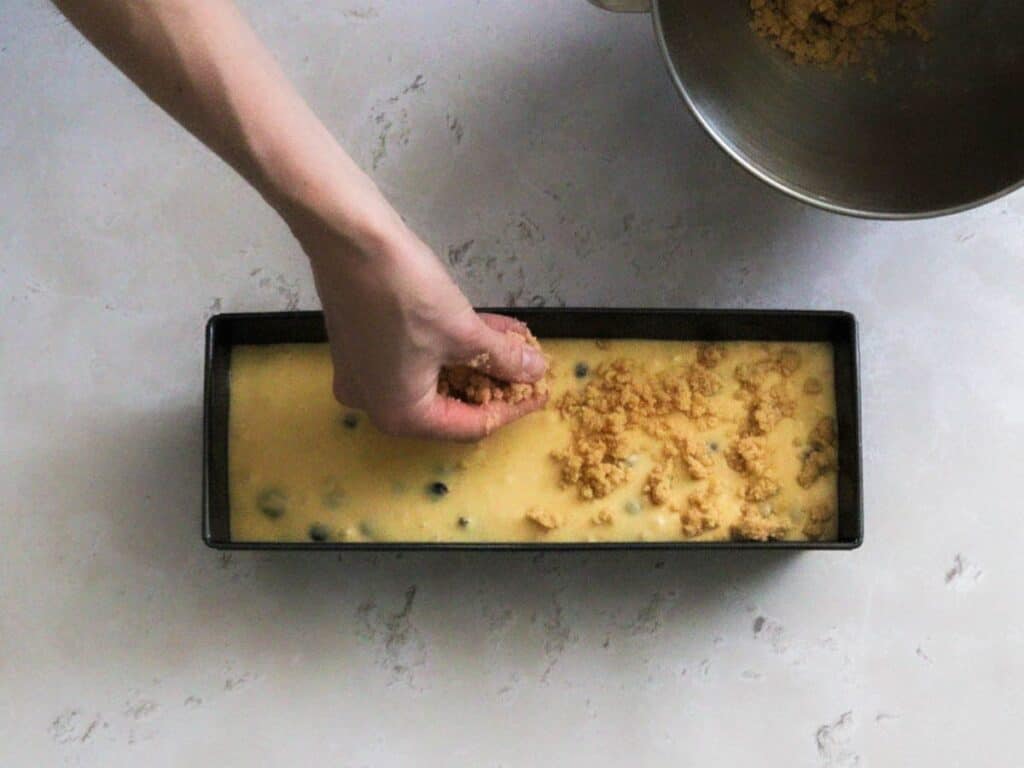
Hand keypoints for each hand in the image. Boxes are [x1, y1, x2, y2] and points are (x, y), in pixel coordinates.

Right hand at [293, 209, 548, 440]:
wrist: (350, 240)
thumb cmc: (407, 294)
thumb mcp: (465, 331)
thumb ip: (504, 358)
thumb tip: (535, 370)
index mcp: (400, 416)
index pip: (469, 426)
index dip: (512, 408)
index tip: (541, 391)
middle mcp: (377, 405)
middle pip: (450, 404)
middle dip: (493, 381)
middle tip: (528, 365)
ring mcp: (365, 376)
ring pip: (434, 378)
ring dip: (475, 360)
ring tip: (515, 341)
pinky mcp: (362, 347)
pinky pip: (416, 359)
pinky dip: (449, 348)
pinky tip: (485, 328)